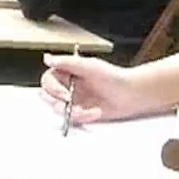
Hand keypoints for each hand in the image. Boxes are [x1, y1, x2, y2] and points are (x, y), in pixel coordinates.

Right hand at [40, 53, 155, 124]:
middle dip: (58, 102)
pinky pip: (71, 119)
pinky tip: (95, 112)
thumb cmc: (113, 77)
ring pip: (58, 110)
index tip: (64, 94)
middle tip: (70, 103)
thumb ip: (67, 62)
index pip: (47, 80)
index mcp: (67, 72)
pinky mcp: (80, 113)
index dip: (53, 88)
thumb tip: (47, 58)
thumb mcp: (89, 66)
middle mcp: (67, 85)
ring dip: (71, 112)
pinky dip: (83, 117)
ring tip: (86, 110)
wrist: (131, 94)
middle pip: (47, 96)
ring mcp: (73, 100)